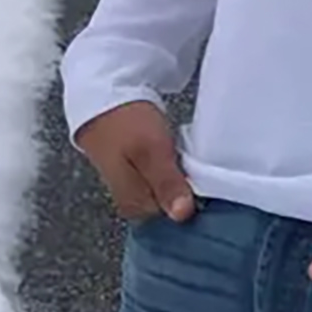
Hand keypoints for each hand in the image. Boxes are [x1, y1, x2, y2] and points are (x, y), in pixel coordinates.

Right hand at [75, 101, 195, 224]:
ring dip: (181, 176)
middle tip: (199, 168)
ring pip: (167, 189)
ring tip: (191, 159)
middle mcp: (132, 202)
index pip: (173, 218)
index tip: (207, 183)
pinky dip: (174, 166)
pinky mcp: (136, 169)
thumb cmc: (126, 124)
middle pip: (170, 204)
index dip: (192, 200)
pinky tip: (180, 154)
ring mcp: (133, 185)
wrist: (104, 94)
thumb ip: (166, 183)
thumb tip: (182, 216)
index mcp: (133, 206)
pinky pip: (163, 176)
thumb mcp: (151, 151)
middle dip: (186, 188)